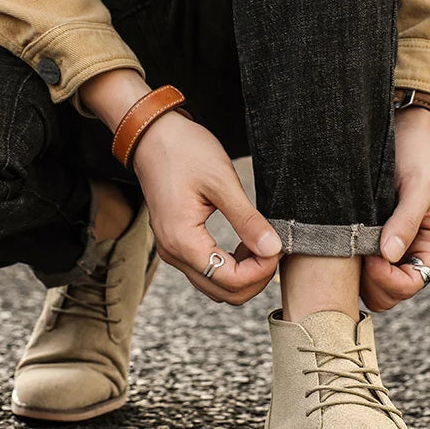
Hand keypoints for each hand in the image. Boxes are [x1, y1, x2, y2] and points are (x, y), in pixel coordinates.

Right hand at [133, 110, 282, 304]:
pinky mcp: (176, 242)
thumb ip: (247, 220)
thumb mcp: (222, 182)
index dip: (261, 271)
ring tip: (260, 244)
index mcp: (183, 241)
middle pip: (223, 293)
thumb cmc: (184, 151)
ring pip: (215, 285)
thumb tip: (272, 249)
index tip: (277, 247)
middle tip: (273, 248)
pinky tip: (245, 243)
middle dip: (255, 278)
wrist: (152, 135)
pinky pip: (207, 270)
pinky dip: (231, 266)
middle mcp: (174, 253)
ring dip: (244, 274)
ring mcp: (172, 250)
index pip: (230, 281)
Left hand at [360, 107, 429, 311]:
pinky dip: (348, 262)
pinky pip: (359, 265)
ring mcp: (391, 249)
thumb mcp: (418, 186)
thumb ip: (406, 220)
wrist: (405, 133)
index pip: (411, 284)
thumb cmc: (418, 157)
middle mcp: (413, 253)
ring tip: (344, 246)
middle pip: (390, 293)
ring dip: (357, 274)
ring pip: (371, 284)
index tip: (370, 256)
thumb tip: (390, 255)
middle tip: (353, 253)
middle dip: (371, 281)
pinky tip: (338, 242)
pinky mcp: (370, 239)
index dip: (388, 278)